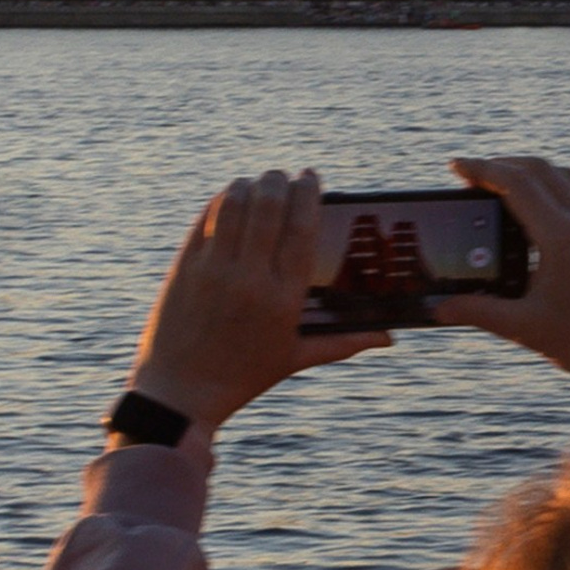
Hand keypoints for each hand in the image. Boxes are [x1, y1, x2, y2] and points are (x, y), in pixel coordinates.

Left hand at [127, 169, 391, 430]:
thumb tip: (389, 337)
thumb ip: (344, 341)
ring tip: (257, 183)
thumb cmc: (243, 377)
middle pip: (269, 207)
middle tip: (283, 176)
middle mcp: (248, 279)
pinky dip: (219, 203)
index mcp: (283, 299)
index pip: (302, 229)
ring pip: (233, 205)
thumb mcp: (295, 358)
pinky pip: (204, 221)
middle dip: (278, 181)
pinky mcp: (183, 268)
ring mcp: (212, 271)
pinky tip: (228, 198)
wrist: (180, 394)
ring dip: (248, 186)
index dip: (309, 194)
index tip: (312, 176)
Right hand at [430, 158, 569, 436]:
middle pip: (541, 170)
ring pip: (567, 177)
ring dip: (534, 171)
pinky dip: (563, 187)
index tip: (455, 166)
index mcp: (561, 238)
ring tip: (506, 182)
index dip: (482, 169)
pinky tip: (551, 206)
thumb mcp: (522, 329)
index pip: (516, 184)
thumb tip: (437, 307)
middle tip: (473, 173)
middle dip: (503, 164)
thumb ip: (476, 312)